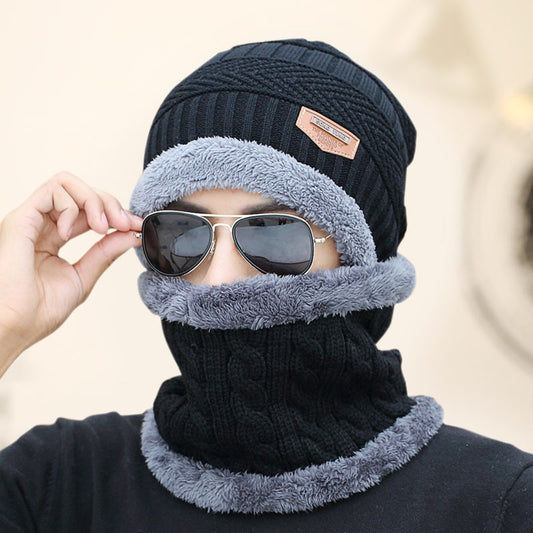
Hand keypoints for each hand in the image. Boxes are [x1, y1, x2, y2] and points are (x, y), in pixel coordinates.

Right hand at [0, 171, 142, 375]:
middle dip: (110, 204)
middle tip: (125, 224)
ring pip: (67, 184)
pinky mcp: (21, 218)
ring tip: (102, 228)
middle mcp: (41, 225)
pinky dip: (72, 206)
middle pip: (81, 193)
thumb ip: (104, 253)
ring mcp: (31, 220)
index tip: (136, 226)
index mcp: (52, 238)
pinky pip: (53, 190)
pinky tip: (69, 232)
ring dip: (94, 201)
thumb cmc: (37, 311)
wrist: (13, 326)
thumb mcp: (82, 277)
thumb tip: (130, 235)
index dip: (115, 214)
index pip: (87, 212)